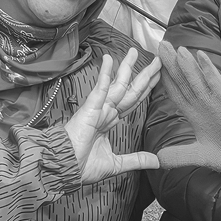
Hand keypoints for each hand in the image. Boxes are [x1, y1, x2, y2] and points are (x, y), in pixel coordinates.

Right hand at [63, 47, 160, 183]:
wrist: (64, 169)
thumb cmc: (81, 166)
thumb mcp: (117, 164)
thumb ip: (136, 160)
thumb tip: (157, 161)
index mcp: (110, 122)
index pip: (132, 101)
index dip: (145, 88)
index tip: (157, 77)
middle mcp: (106, 112)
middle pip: (129, 90)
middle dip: (143, 75)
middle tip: (156, 60)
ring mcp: (98, 109)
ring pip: (117, 85)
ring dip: (127, 68)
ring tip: (135, 51)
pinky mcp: (89, 110)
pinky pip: (100, 90)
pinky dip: (105, 74)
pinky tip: (109, 60)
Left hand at [153, 43, 220, 176]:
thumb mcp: (199, 156)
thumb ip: (179, 155)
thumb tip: (158, 160)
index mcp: (196, 115)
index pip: (177, 93)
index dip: (165, 80)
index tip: (151, 65)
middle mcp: (204, 105)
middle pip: (185, 81)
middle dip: (172, 64)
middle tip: (161, 44)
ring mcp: (216, 103)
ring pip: (198, 80)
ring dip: (187, 64)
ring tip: (176, 47)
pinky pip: (217, 85)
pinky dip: (209, 71)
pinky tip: (201, 57)